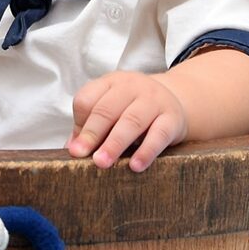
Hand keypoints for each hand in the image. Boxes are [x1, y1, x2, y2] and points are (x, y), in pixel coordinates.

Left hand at [67, 71, 187, 171]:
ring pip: (131, 121)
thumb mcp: (112, 110)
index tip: (75, 149)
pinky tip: (135, 166)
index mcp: (111, 83)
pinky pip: (159, 134)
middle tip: (81, 155)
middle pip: (106, 109)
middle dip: (92, 134)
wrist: (178, 100)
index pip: (87, 98)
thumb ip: (90, 127)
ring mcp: (154, 100)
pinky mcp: (172, 118)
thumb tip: (70, 150)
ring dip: (114, 143)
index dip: (79, 124)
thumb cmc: (135, 109)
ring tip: (102, 163)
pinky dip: (146, 151)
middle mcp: (132, 87)